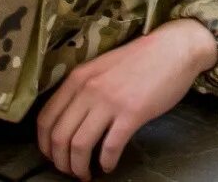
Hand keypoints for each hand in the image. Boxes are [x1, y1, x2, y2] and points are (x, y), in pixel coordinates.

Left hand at [37, 19, 217, 178]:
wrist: (173, 48)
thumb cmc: (139, 59)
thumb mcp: (100, 68)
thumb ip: (83, 89)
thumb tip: (69, 121)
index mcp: (77, 78)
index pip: (45, 119)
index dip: (44, 145)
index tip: (53, 156)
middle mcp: (88, 89)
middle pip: (59, 137)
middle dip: (61, 162)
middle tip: (70, 171)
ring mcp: (109, 101)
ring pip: (79, 146)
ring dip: (79, 167)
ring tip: (87, 174)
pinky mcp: (132, 113)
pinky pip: (110, 147)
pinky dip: (106, 162)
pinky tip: (109, 165)